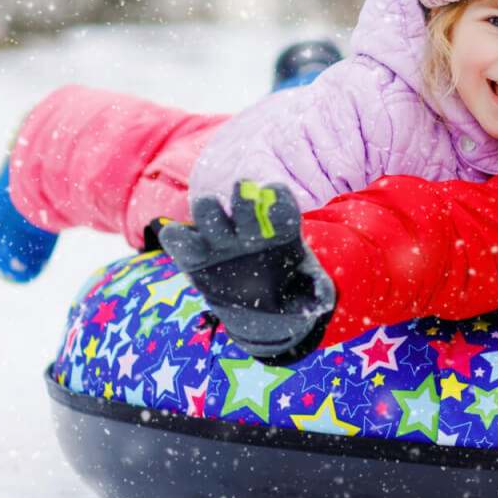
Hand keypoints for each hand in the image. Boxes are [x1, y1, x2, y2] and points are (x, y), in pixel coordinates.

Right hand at [159, 181, 334, 361]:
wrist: (259, 307)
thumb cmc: (288, 290)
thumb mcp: (306, 295)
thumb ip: (314, 294)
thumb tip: (322, 301)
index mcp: (280, 227)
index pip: (280, 202)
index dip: (278, 198)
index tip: (275, 195)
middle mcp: (247, 225)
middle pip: (241, 202)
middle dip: (243, 199)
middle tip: (244, 191)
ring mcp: (218, 237)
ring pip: (206, 211)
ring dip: (209, 211)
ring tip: (214, 221)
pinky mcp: (192, 254)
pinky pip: (176, 238)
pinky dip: (175, 236)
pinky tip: (184, 241)